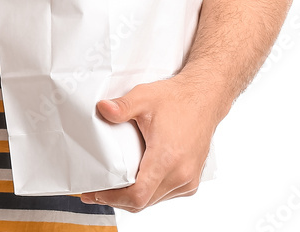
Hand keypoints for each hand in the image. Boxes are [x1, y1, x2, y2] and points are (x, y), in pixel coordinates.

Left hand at [79, 75, 220, 212]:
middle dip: (118, 199)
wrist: (204, 99)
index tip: (96, 192)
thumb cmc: (176, 99)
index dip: (113, 198)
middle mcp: (180, 174)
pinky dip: (149, 192)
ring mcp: (188, 180)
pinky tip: (135, 181)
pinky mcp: (191, 180)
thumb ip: (122, 106)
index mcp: (167, 158)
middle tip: (97, 190)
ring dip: (133, 197)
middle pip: (143, 202)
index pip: (138, 195)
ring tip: (112, 186)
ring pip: (154, 200)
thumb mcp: (144, 97)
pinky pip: (165, 194)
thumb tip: (102, 109)